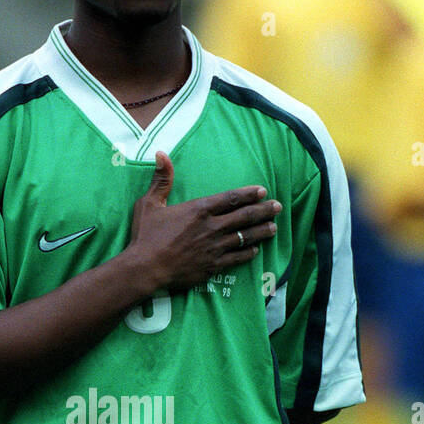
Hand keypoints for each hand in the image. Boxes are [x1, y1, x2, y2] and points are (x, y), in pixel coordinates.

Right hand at [125, 151, 280, 295]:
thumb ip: (161, 180)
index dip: (248, 194)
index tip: (262, 191)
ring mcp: (214, 248)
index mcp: (198, 210)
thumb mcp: (149, 203)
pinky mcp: (212, 266)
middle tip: (277, 207)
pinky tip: (255, 250)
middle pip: (244, 216)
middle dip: (263, 210)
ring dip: (261, 231)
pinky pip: (236, 258)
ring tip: (273, 228)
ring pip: (244, 237)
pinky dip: (248, 253)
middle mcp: (211, 227)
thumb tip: (161, 154)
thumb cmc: (145, 236)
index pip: (230, 198)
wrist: (145, 269)